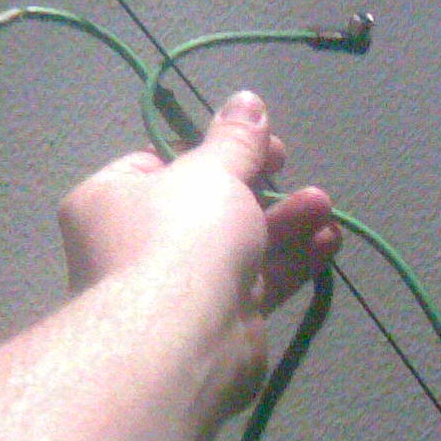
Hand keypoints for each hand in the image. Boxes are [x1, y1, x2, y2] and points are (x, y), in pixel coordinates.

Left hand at [57, 91, 340, 417]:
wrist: (184, 339)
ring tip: (324, 206)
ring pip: (238, 246)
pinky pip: (258, 284)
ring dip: (285, 223)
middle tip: (290, 167)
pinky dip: (292, 262)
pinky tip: (329, 242)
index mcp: (111, 201)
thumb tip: (247, 100)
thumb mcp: (212, 170)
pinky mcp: (219, 324)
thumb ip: (235, 140)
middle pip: (206, 207)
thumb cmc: (182, 236)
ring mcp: (179, 290)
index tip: (254, 144)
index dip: (209, 152)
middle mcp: (138, 247)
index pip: (158, 165)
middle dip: (259, 186)